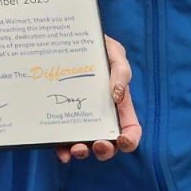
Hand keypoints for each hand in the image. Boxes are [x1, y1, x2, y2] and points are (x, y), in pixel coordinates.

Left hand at [57, 34, 142, 164]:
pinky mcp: (61, 118)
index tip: (122, 140)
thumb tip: (117, 95)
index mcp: (119, 105)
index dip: (130, 140)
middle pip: (109, 143)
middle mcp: (101, 116)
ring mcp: (81, 119)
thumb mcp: (114, 52)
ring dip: (83, 152)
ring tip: (77, 149)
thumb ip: (121, 71)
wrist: (68, 38)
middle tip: (98, 144)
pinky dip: (62, 150)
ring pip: (86, 145)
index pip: (130, 129)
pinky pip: (63, 140)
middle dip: (106, 150)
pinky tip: (60, 152)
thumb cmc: (98, 47)